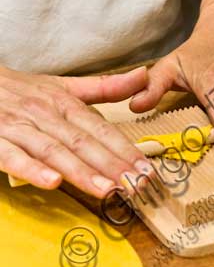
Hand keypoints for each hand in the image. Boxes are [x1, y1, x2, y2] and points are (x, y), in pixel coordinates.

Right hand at [0, 65, 153, 197]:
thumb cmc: (21, 90)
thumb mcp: (62, 85)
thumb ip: (103, 87)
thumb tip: (143, 76)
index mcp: (64, 102)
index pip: (101, 129)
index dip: (125, 150)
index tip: (147, 170)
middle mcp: (45, 114)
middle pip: (83, 142)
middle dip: (112, 165)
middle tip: (136, 186)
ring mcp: (19, 127)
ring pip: (54, 151)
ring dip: (81, 172)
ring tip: (106, 190)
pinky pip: (14, 156)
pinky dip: (32, 169)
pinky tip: (52, 183)